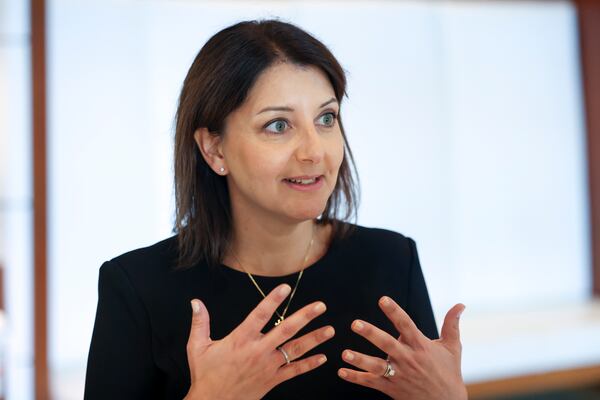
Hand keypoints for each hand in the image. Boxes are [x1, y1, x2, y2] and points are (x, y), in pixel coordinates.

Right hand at [184, 284, 334, 399]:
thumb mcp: (198, 347)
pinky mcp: (272, 380)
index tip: (285, 288)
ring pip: (295, 350)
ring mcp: (268, 366)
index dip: (273, 300)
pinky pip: (294, 372)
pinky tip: (322, 358)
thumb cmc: (206, 374)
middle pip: (286, 330)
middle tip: (320, 306)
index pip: (259, 315)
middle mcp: (258, 351)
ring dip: (314, 339)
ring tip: (330, 329)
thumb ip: (200, 322)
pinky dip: (309, 365)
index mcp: (241, 339)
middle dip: (305, 317)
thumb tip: (195, 302)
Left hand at [338, 297, 466, 399]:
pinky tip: (342, 371)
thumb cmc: (449, 373)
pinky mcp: (392, 389)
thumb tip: (461, 304)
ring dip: (360, 360)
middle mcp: (408, 359)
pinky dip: (356, 378)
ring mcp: (399, 376)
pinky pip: (371, 383)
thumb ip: (452, 324)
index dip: (394, 311)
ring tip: (345, 353)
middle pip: (387, 344)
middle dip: (371, 334)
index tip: (382, 299)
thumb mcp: (452, 347)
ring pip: (376, 367)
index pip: (406, 324)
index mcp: (420, 346)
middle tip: (355, 323)